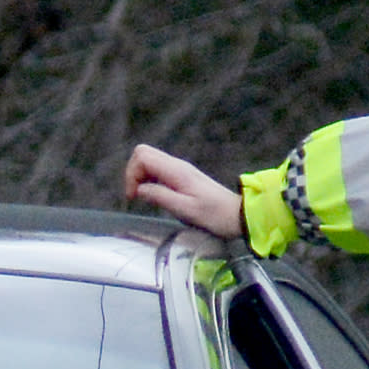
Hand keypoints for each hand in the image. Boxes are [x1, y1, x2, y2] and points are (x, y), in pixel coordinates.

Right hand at [120, 143, 243, 240]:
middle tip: (136, 196)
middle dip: (133, 173)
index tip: (134, 196)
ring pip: (149, 161)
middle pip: (143, 153)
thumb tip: (139, 190)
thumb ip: (160, 197)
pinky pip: (157, 170)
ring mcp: (179, 169)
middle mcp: (176, 165)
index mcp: (176, 170)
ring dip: (140, 177)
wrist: (236, 214)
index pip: (142, 156)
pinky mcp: (181, 176)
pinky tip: (155, 196)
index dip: (131, 174)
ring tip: (144, 198)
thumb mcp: (186, 210)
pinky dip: (149, 180)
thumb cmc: (214, 215)